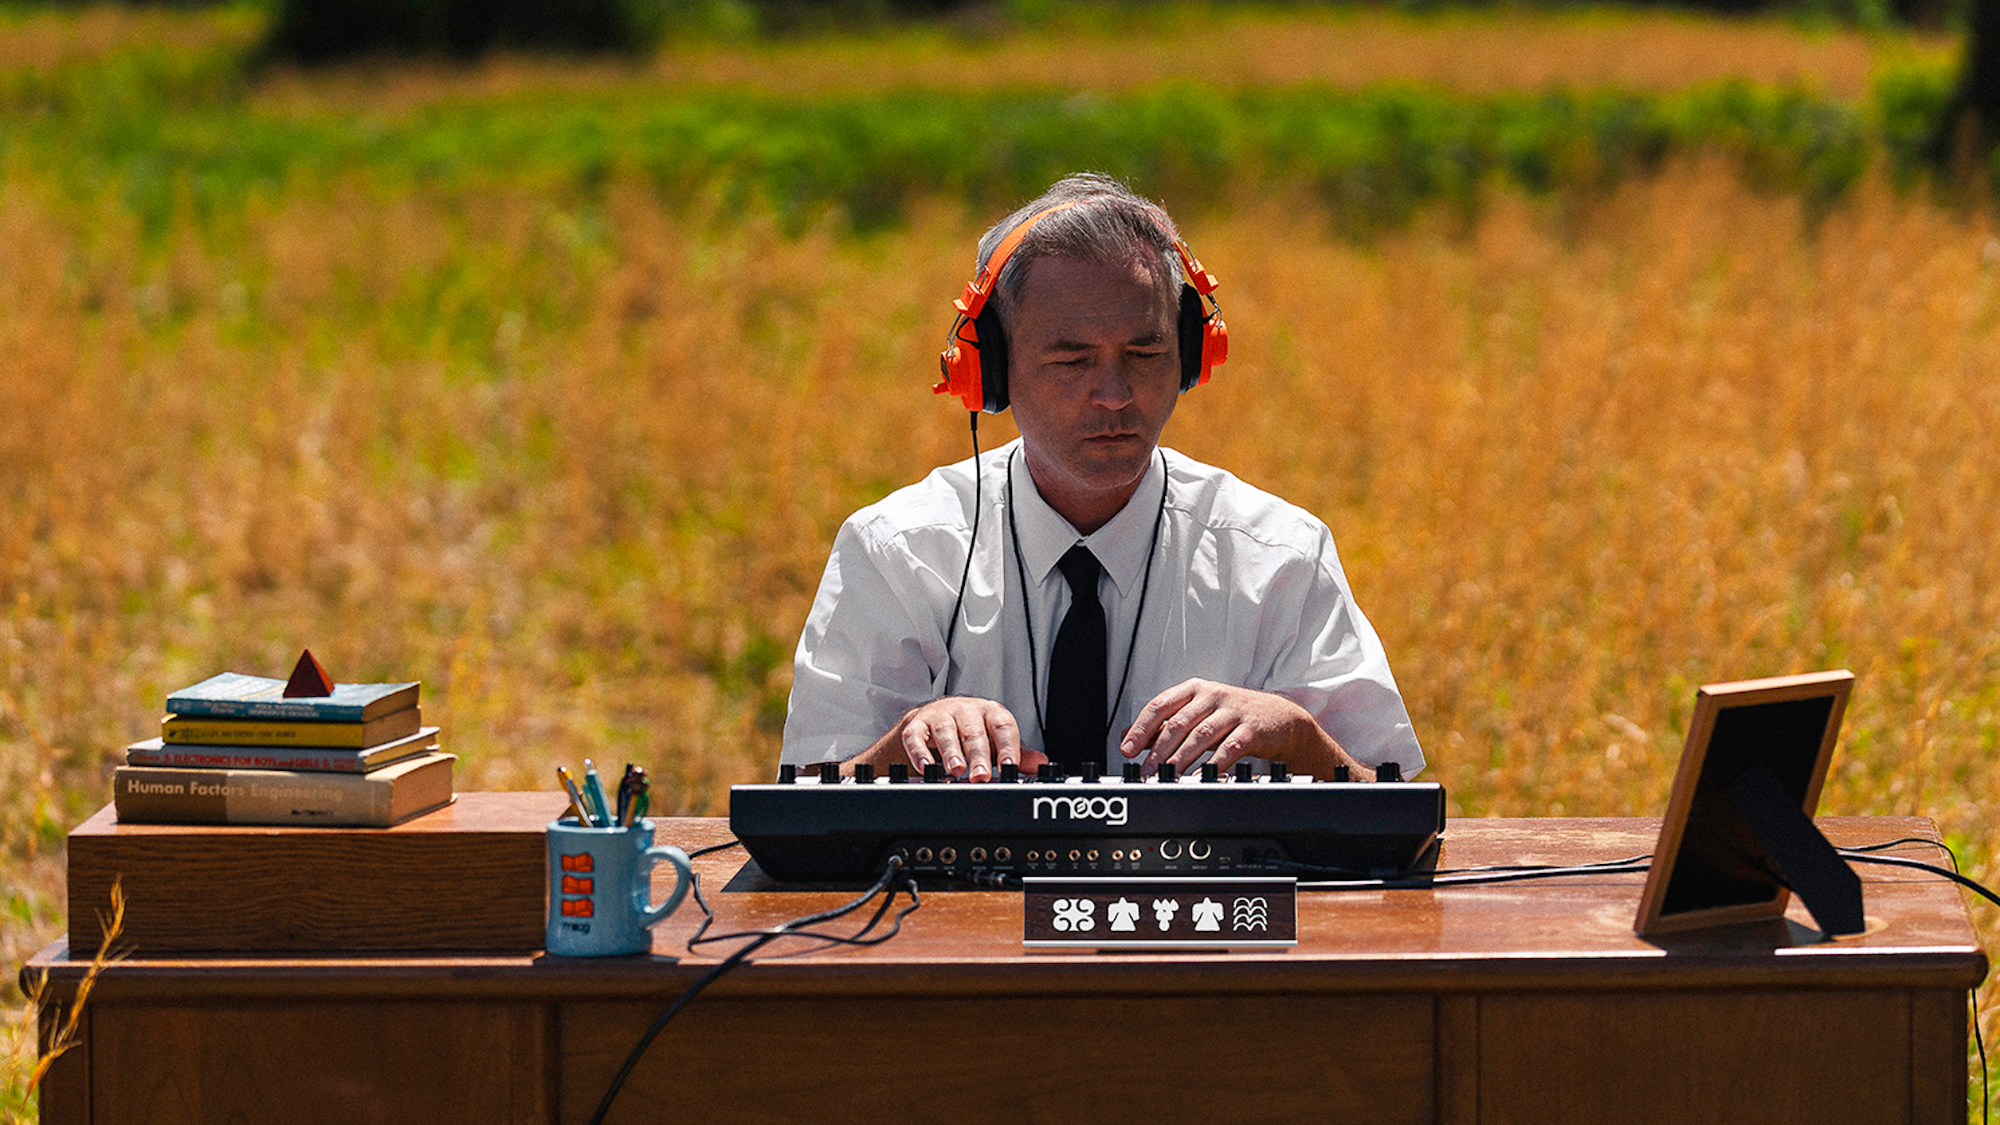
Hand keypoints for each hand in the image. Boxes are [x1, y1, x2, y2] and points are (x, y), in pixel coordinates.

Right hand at [851, 697, 1048, 781]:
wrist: (933, 719)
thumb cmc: (969, 731)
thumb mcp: (995, 741)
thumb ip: (1017, 753)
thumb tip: (1042, 764)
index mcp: (990, 713)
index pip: (1002, 726)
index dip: (1007, 746)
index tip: (1010, 767)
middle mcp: (966, 711)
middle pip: (974, 731)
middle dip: (978, 755)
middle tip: (982, 776)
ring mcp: (940, 716)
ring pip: (946, 731)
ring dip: (951, 752)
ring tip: (956, 771)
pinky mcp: (916, 725)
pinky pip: (915, 737)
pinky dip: (919, 752)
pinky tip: (925, 767)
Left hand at [1120, 679, 1364, 777]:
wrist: (1281, 718)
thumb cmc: (1234, 715)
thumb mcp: (1198, 714)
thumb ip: (1164, 725)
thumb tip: (1127, 737)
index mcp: (1194, 690)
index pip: (1160, 705)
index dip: (1141, 728)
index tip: (1127, 749)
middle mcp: (1212, 696)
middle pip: (1178, 723)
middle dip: (1158, 751)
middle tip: (1145, 772)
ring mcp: (1232, 711)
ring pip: (1200, 736)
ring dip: (1181, 760)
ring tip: (1167, 778)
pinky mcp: (1251, 729)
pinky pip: (1228, 749)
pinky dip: (1213, 765)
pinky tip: (1201, 778)